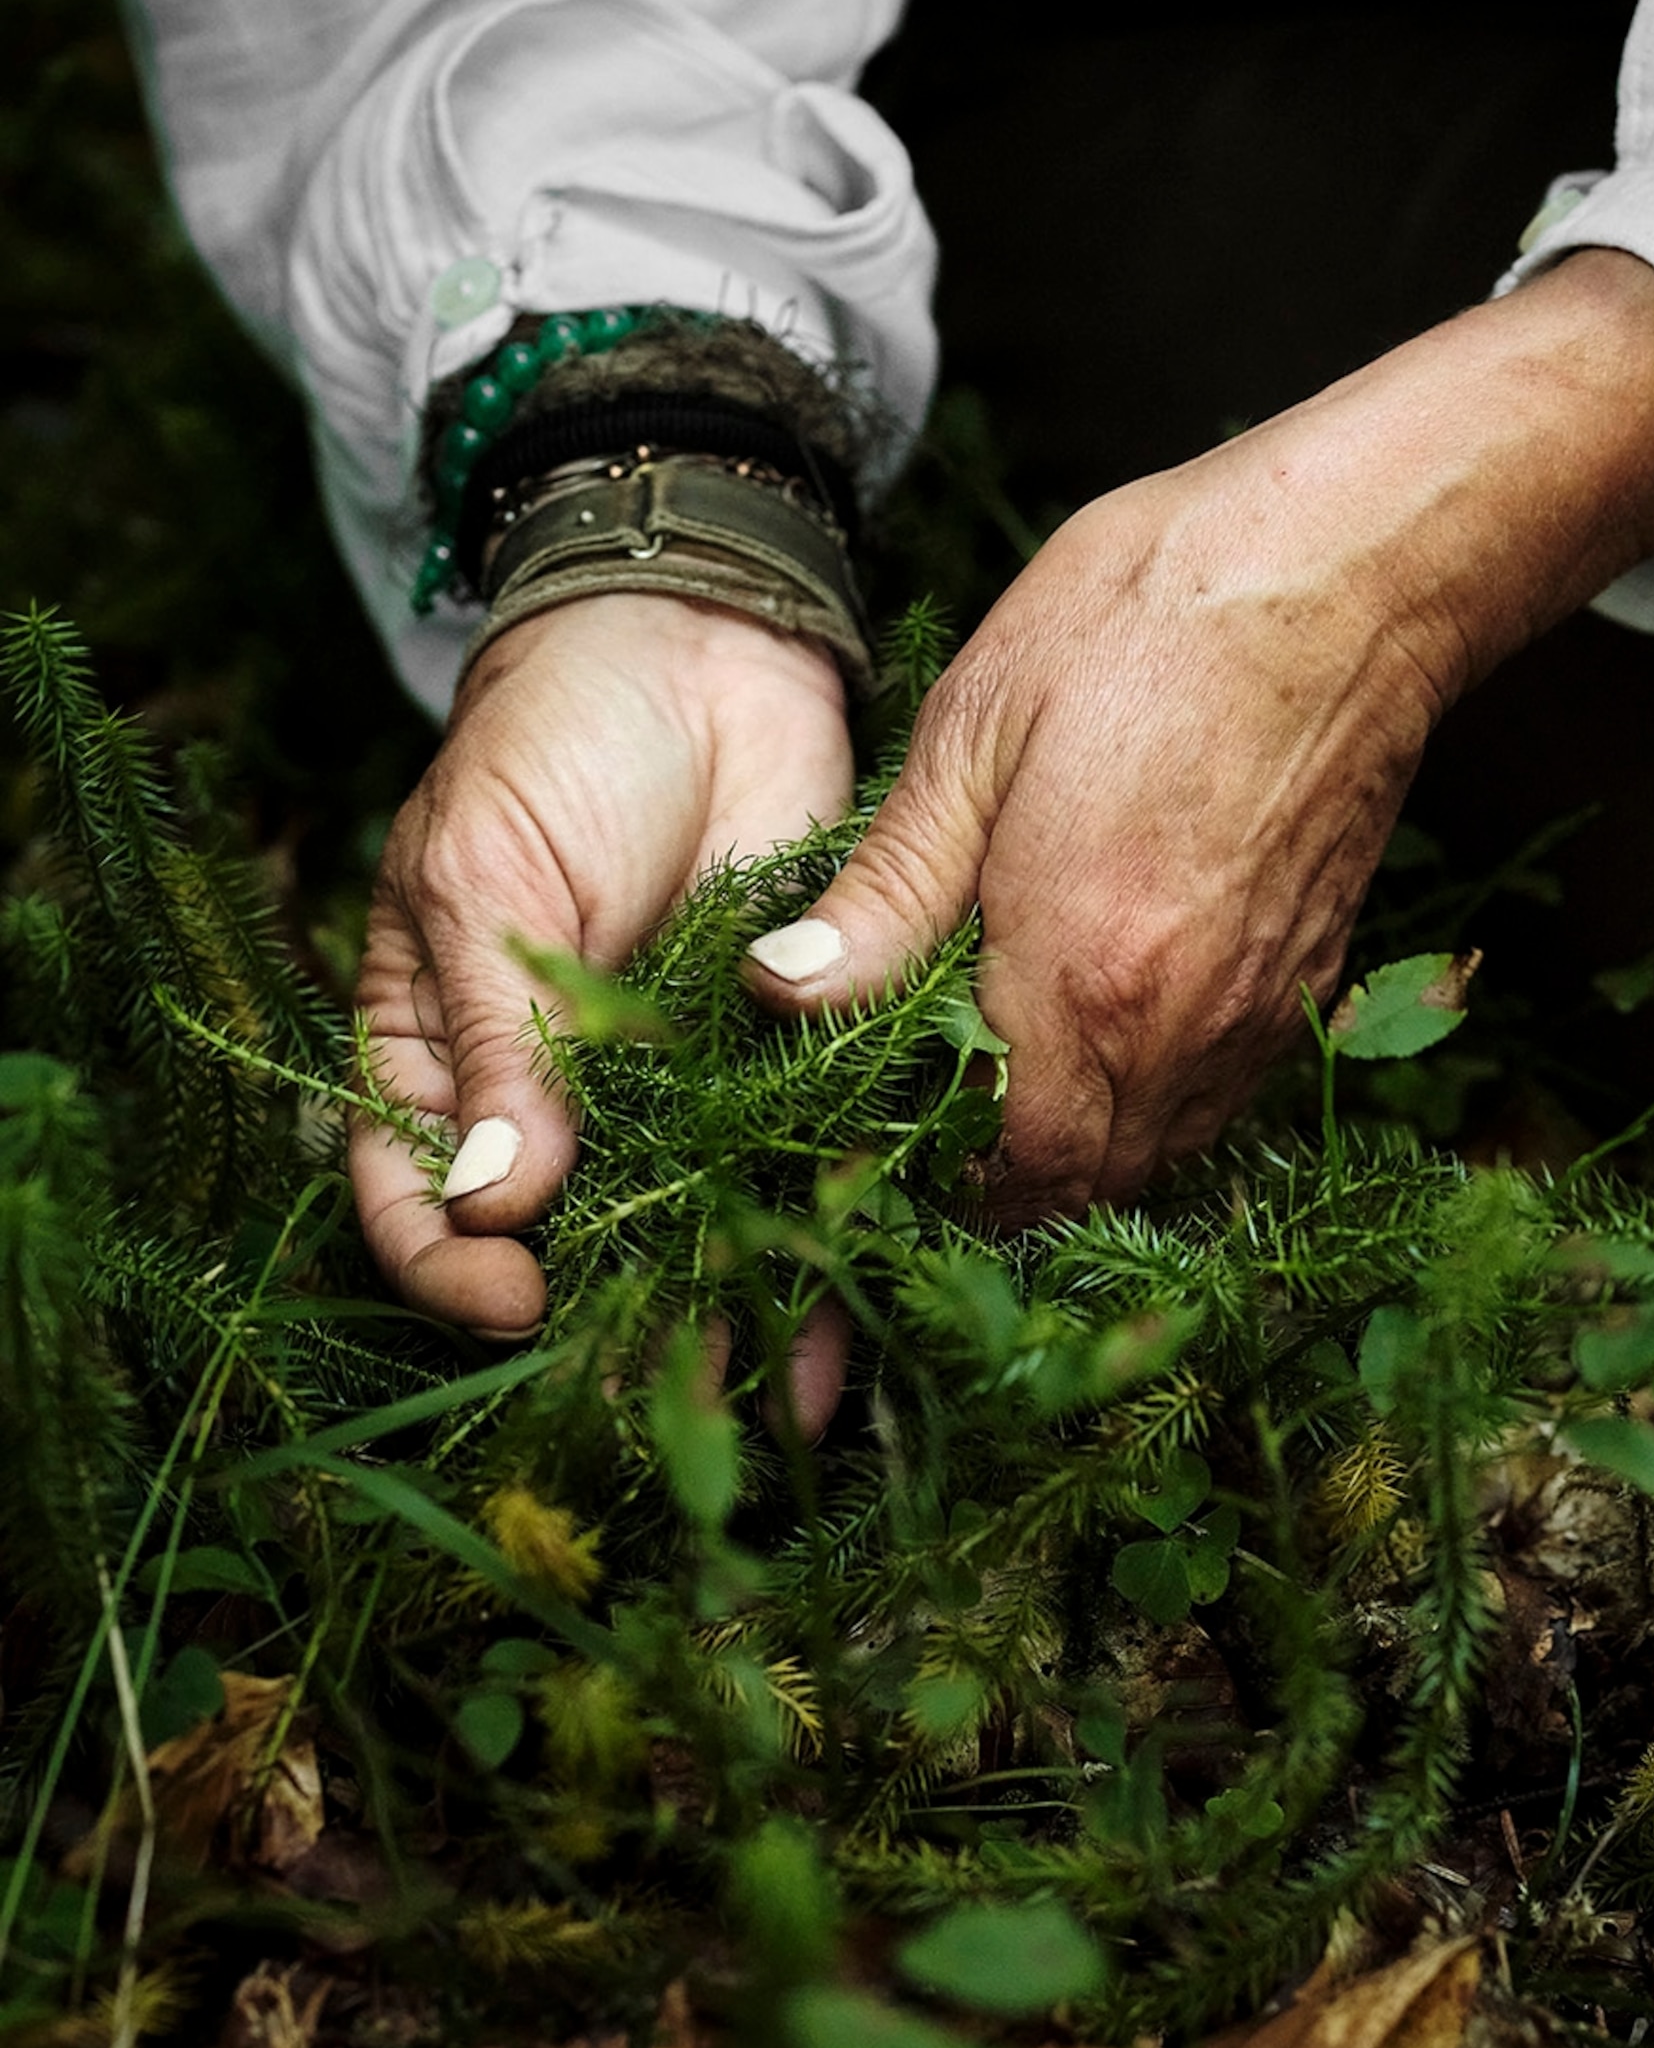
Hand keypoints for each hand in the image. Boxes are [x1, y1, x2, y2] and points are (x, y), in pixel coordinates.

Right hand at [351, 593, 850, 1353]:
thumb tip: (493, 1198)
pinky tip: (850, 1300)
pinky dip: (821, 1236)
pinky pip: (795, 1170)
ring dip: (731, 1315)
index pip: (410, 1198)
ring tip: (780, 1393)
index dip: (451, 1267)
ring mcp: (669, 1090)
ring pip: (689, 1232)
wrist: (701, 643)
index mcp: (435, 1056)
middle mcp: (550, 1099)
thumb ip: (501, 1039)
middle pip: (560, 1248)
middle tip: (653, 1403)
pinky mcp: (779, 1063)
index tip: (513, 1300)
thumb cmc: (554, 742)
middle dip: (608, 1330)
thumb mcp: (488, 877)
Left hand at [742, 250, 1653, 1217]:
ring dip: (1085, 1148)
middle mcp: (1178, 1023)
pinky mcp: (1311, 981)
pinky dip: (1159, 1105)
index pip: (1005, 1161)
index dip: (943, 1177)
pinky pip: (1224, 1100)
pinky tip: (1109, 1040)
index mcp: (1079, 969)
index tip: (889, 1143)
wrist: (1349, 568)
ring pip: (1161, 1154)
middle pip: (1085, 1182)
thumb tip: (780, 991)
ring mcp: (1257, 1010)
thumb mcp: (977, 725)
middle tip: (937, 1126)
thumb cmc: (1150, 616)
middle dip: (1007, 1181)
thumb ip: (887, 886)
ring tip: (1013, 1096)